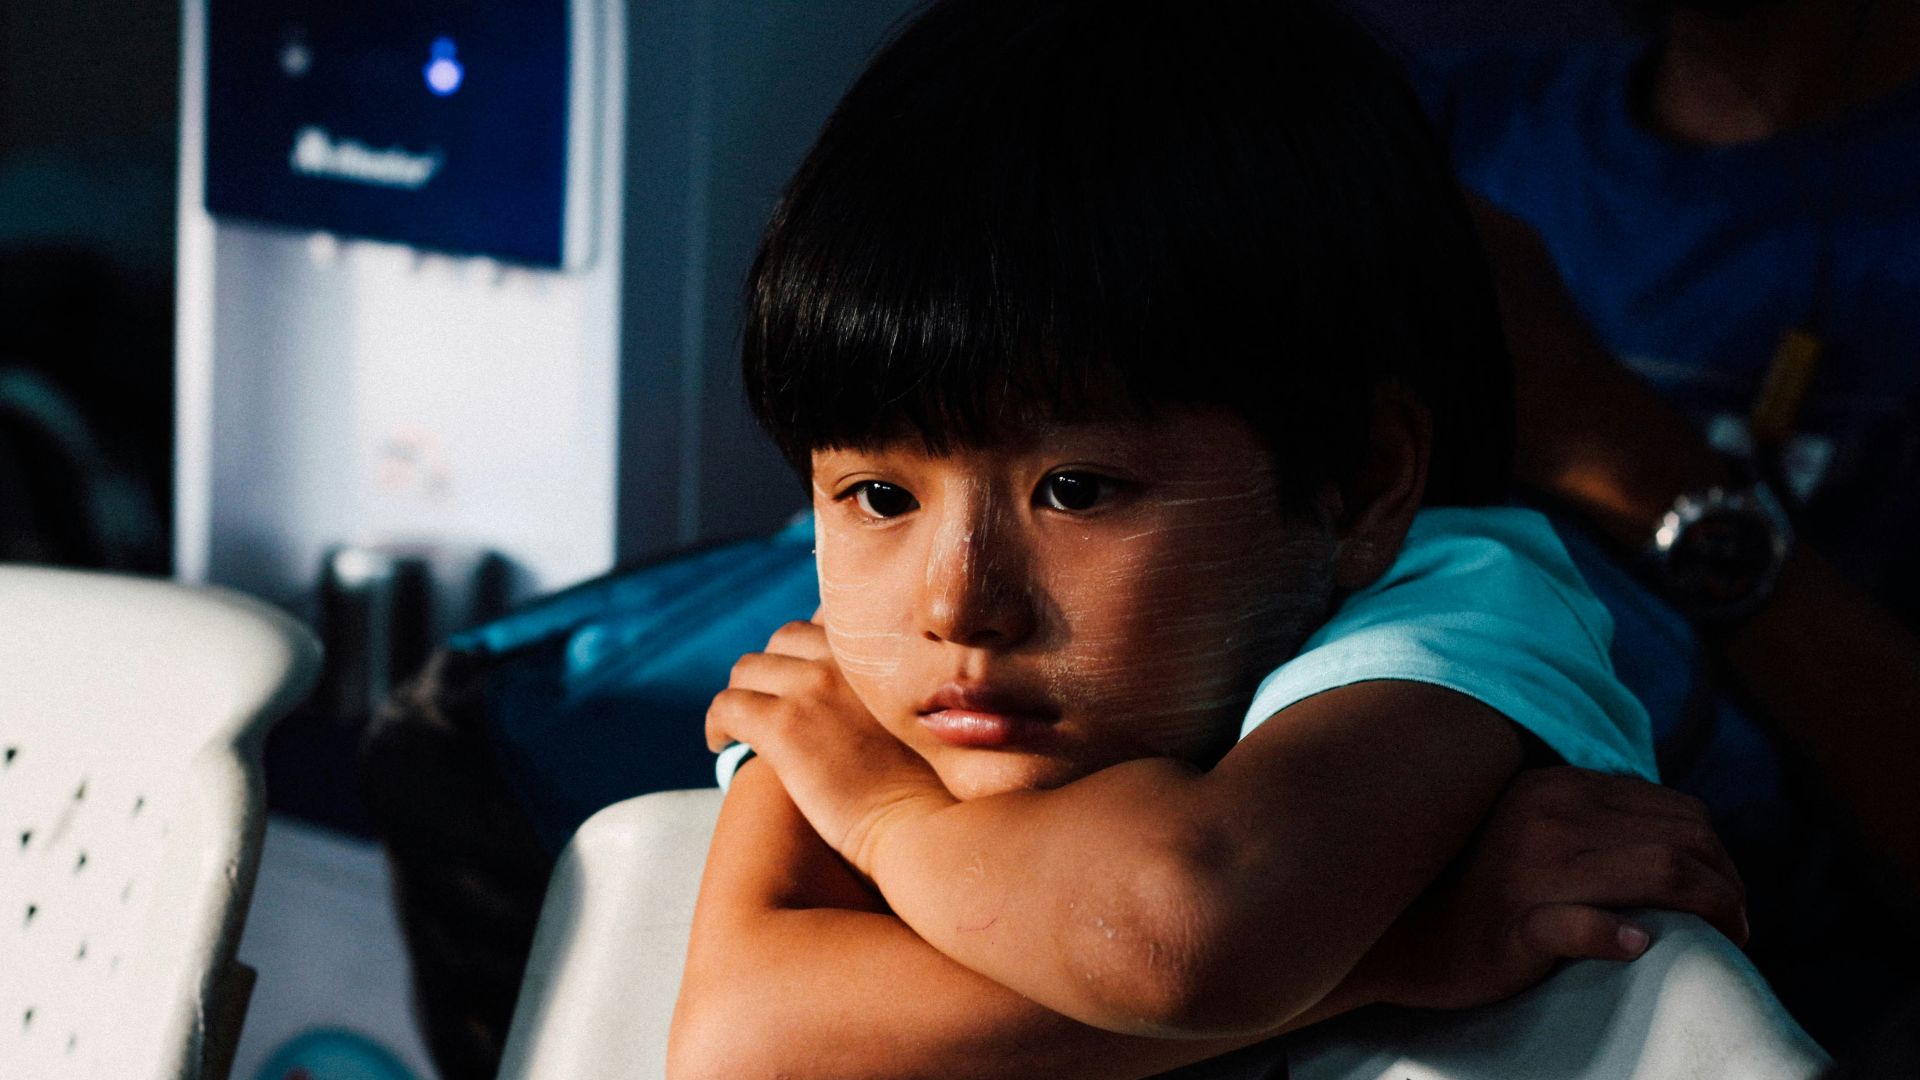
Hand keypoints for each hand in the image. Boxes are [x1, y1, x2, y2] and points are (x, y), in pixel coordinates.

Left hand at [706, 620, 953, 876]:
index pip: (827, 622)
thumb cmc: (935, 788)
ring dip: (743, 694)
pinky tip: (723, 745)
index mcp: (882, 652)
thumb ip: (899, 691)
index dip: (808, 652)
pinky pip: (727, 707)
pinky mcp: (782, 726)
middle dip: (771, 670)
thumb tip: (867, 699)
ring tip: (742, 727)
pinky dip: (718, 724)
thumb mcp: (926, 717)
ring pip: (747, 670)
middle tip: (768, 705)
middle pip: (783, 640)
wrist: (925, 825)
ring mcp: (812, 687)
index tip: (803, 681)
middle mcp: (846, 657)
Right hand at [1357, 766, 1747, 1010]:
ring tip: (1726, 943)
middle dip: (1731, 887)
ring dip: (1713, 911)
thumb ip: (1594, 820)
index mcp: (1559, 787)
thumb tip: (1682, 838)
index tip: (1730, 898)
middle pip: (1684, 839)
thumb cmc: (1482, 889)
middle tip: (1739, 929)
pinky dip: (1619, 936)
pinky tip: (1639, 947)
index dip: (1722, 856)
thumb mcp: (1536, 832)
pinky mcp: (1516, 922)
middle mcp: (1550, 816)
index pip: (1679, 809)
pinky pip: (1583, 926)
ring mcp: (1531, 869)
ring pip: (1662, 873)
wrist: (1402, 935)